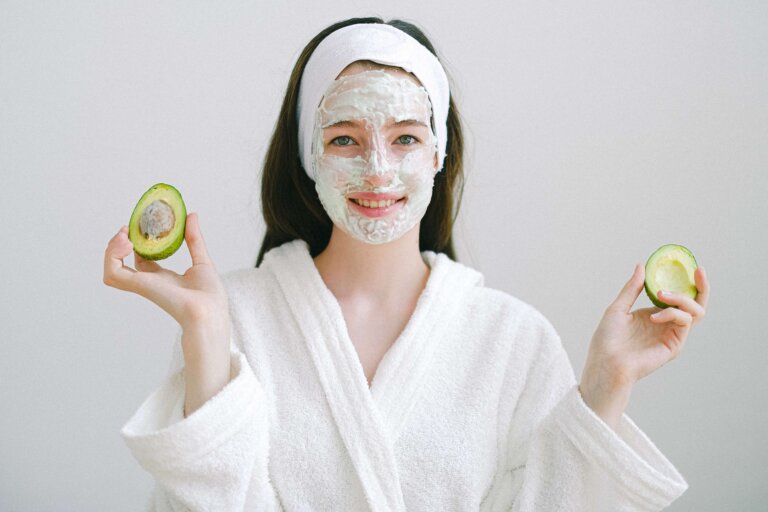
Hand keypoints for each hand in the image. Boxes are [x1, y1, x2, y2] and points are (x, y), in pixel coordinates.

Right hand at [102, 212, 228, 330]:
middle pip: (121, 262)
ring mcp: (142, 284)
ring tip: (125, 236)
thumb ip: (194, 239)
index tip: (140, 226)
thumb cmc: (210, 296)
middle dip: (118, 244)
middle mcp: (149, 282)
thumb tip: (192, 215)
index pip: (141, 259)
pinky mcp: (139, 285)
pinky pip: (113, 273)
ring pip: (111, 268)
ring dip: (112, 249)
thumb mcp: (201, 260)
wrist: (209, 311)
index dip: (137, 242)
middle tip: (127, 230)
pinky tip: (128, 244)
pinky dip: (113, 257)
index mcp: (163, 278)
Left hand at [579, 263, 709, 425]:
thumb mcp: (618, 308)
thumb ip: (632, 288)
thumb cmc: (607, 340)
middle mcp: (666, 324)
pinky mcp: (674, 345)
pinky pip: (684, 322)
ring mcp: (672, 335)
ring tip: (661, 294)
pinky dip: (672, 313)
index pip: (677, 297)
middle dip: (701, 286)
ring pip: (695, 311)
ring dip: (681, 298)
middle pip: (695, 304)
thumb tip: (641, 266)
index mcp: (654, 315)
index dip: (686, 282)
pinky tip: (654, 317)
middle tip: (698, 271)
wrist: (605, 362)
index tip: (691, 266)